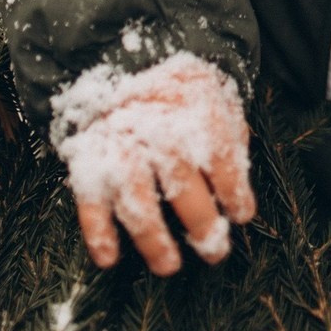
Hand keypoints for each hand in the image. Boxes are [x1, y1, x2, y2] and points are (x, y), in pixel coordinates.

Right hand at [56, 53, 255, 275]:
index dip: (233, 188)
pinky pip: (90, 199)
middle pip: (181, 179)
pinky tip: (109, 257)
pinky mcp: (90, 160)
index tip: (241, 215)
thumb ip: (230, 133)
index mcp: (193, 108)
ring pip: (137, 196)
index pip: (219, 153)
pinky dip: (97, 230)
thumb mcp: (212, 96)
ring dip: (152, 237)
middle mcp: (156, 127)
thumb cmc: (180, 95)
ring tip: (169, 266)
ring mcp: (121, 145)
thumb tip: (240, 185)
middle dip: (200, 221)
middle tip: (214, 251)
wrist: (120, 65)